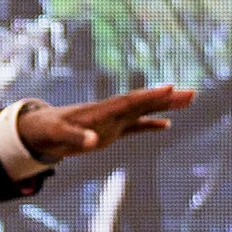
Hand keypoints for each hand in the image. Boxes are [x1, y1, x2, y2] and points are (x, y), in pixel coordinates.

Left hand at [16, 84, 195, 162]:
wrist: (40, 128)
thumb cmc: (48, 130)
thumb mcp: (59, 136)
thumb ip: (76, 138)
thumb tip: (94, 143)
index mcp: (100, 112)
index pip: (129, 102)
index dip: (149, 96)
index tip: (170, 88)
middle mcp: (110, 112)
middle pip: (143, 103)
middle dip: (166, 98)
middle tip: (192, 93)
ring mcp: (112, 120)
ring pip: (143, 111)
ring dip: (165, 106)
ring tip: (189, 100)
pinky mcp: (111, 130)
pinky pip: (135, 126)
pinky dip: (150, 125)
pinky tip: (167, 125)